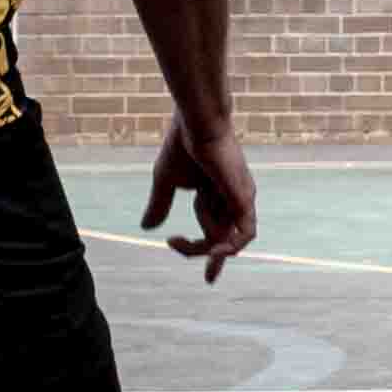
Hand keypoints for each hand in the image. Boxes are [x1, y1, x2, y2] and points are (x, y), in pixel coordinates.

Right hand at [145, 114, 257, 281]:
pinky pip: (245, 234)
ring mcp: (241, 200)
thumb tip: (146, 228)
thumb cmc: (182, 144)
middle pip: (216, 239)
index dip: (208, 253)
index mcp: (216, 196)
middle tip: (172, 242)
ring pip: (224, 239)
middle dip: (194, 249)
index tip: (197, 268)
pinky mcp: (244, 198)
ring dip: (201, 242)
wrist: (196, 123)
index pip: (216, 232)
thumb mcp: (165, 180)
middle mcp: (232, 200)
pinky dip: (231, 247)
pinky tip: (213, 251)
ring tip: (181, 229)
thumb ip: (160, 205)